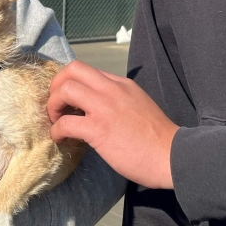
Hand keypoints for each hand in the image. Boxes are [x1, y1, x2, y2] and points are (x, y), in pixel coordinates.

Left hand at [47, 60, 177, 189]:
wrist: (172, 156)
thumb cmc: (157, 138)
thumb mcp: (139, 104)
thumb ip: (120, 100)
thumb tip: (98, 107)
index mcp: (122, 84)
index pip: (88, 70)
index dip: (71, 82)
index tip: (68, 99)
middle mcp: (112, 89)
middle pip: (73, 69)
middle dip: (56, 85)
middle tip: (56, 105)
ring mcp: (105, 107)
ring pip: (65, 90)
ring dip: (53, 105)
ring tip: (56, 120)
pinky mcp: (98, 129)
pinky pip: (66, 123)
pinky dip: (56, 130)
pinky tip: (61, 139)